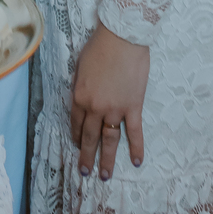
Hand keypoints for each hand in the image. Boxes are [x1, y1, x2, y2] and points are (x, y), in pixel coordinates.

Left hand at [70, 21, 148, 179]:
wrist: (121, 38)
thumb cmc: (99, 47)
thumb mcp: (80, 67)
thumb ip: (80, 86)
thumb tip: (82, 99)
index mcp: (79, 97)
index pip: (75, 122)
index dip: (76, 135)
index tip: (77, 145)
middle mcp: (95, 108)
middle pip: (90, 137)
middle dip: (87, 156)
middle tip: (85, 172)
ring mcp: (115, 110)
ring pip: (109, 140)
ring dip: (107, 159)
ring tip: (105, 175)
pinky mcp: (133, 107)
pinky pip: (134, 132)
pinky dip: (136, 148)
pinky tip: (137, 162)